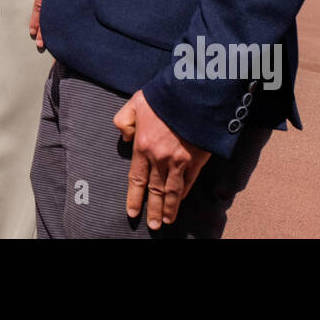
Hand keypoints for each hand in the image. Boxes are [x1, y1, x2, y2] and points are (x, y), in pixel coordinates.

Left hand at [114, 91, 211, 230]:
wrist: (192, 94)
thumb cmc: (163, 96)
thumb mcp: (134, 102)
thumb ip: (123, 120)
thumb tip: (124, 137)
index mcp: (142, 145)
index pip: (136, 178)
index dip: (134, 197)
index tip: (132, 212)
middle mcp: (159, 158)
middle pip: (154, 190)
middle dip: (152, 209)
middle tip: (152, 225)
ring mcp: (179, 161)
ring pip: (171, 191)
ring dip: (168, 208)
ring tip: (165, 221)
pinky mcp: (196, 160)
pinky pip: (188, 182)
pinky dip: (183, 194)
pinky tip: (179, 202)